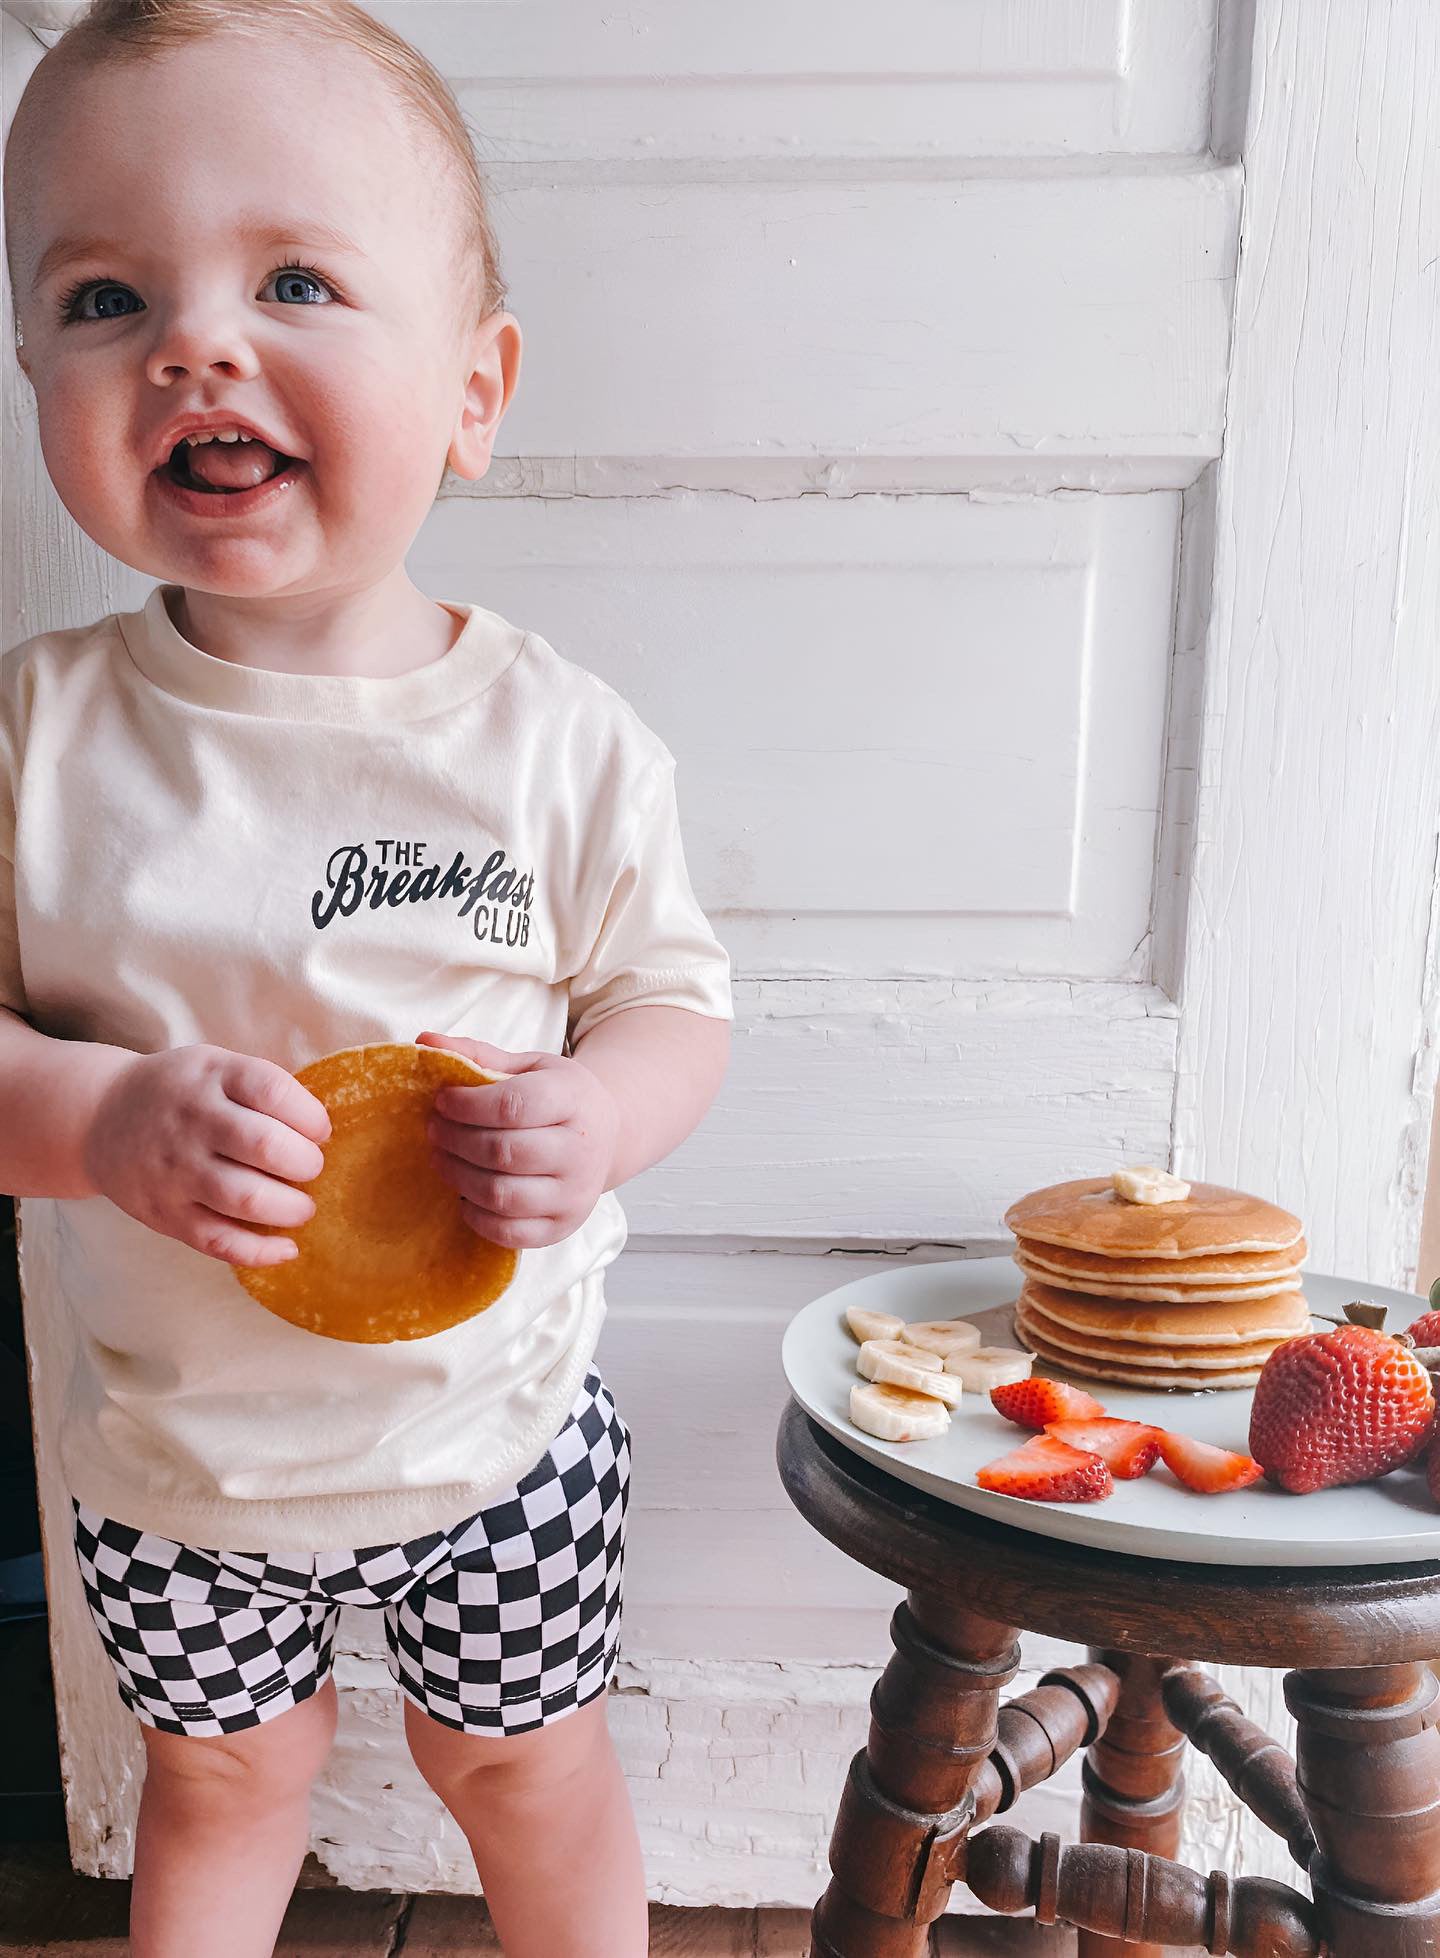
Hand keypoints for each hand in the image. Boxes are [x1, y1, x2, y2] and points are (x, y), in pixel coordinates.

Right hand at [81, 1045, 331, 1266]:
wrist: (100, 1116)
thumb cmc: (181, 1092)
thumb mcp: (216, 1067)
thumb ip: (263, 1089)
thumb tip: (326, 1132)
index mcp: (211, 1077)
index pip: (272, 1090)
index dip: (310, 1116)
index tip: (320, 1131)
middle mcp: (192, 1122)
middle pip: (264, 1145)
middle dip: (306, 1163)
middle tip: (311, 1168)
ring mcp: (175, 1170)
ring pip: (244, 1197)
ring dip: (290, 1208)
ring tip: (302, 1206)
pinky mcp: (165, 1213)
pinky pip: (218, 1240)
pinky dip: (260, 1251)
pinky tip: (287, 1248)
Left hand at [416, 1030, 619, 1249]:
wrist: (609, 1137)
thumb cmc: (559, 1098)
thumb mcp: (529, 1066)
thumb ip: (477, 1055)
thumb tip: (423, 1042)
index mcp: (574, 1100)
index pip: (513, 1106)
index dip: (467, 1105)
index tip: (442, 1101)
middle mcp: (581, 1150)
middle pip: (502, 1152)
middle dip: (455, 1140)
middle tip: (434, 1129)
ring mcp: (574, 1194)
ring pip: (501, 1195)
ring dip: (458, 1176)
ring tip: (441, 1158)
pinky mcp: (562, 1227)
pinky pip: (508, 1232)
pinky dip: (475, 1215)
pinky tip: (464, 1193)